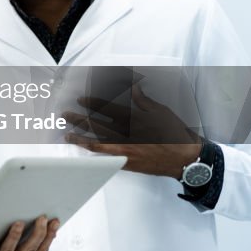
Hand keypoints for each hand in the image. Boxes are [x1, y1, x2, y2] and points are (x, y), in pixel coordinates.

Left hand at [65, 84, 200, 176]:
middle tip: (65, 115)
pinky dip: (93, 153)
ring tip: (67, 134)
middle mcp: (126, 134)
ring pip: (97, 142)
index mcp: (133, 119)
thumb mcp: (160, 111)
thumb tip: (133, 88)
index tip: (80, 100)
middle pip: (97, 125)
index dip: (91, 103)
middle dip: (79, 119)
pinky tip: (84, 150)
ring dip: (80, 137)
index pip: (106, 108)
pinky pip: (106, 157)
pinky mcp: (127, 162)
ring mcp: (125, 149)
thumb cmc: (175, 134)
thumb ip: (143, 100)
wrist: (185, 158)